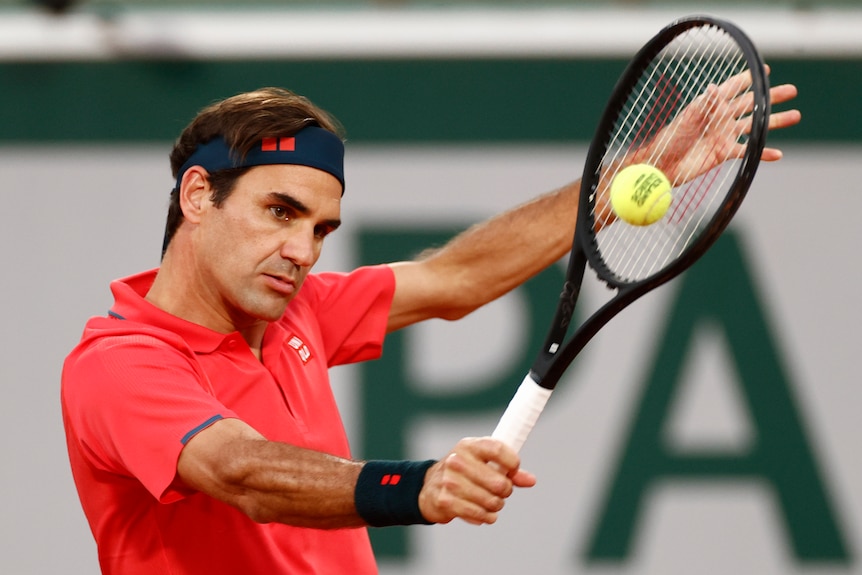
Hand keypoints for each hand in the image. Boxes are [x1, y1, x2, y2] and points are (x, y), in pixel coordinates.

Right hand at [418, 437, 535, 524]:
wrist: (429, 486)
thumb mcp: (483, 462)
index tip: (514, 470)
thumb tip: (531, 480)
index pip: (498, 450)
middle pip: (499, 482)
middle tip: (500, 491)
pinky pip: (480, 514)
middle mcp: (457, 460)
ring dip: (496, 505)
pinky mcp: (446, 501)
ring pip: (491, 501)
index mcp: (469, 446)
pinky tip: (484, 513)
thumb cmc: (463, 472)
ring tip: (491, 502)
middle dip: (505, 491)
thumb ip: (508, 470)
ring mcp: (450, 481)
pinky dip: (487, 516)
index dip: (513, 463)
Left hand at [644, 65, 800, 182]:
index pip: (733, 88)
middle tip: (792, 90)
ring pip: (754, 126)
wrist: (662, 165)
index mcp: (710, 106)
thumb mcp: (686, 120)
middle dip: (770, 97)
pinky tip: (777, 153)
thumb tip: (715, 88)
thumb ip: (703, 106)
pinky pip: (747, 150)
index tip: (765, 70)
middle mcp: (720, 118)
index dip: (748, 79)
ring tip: (795, 115)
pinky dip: (762, 152)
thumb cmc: (669, 139)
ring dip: (774, 121)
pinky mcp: (723, 153)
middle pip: (750, 104)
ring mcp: (724, 135)